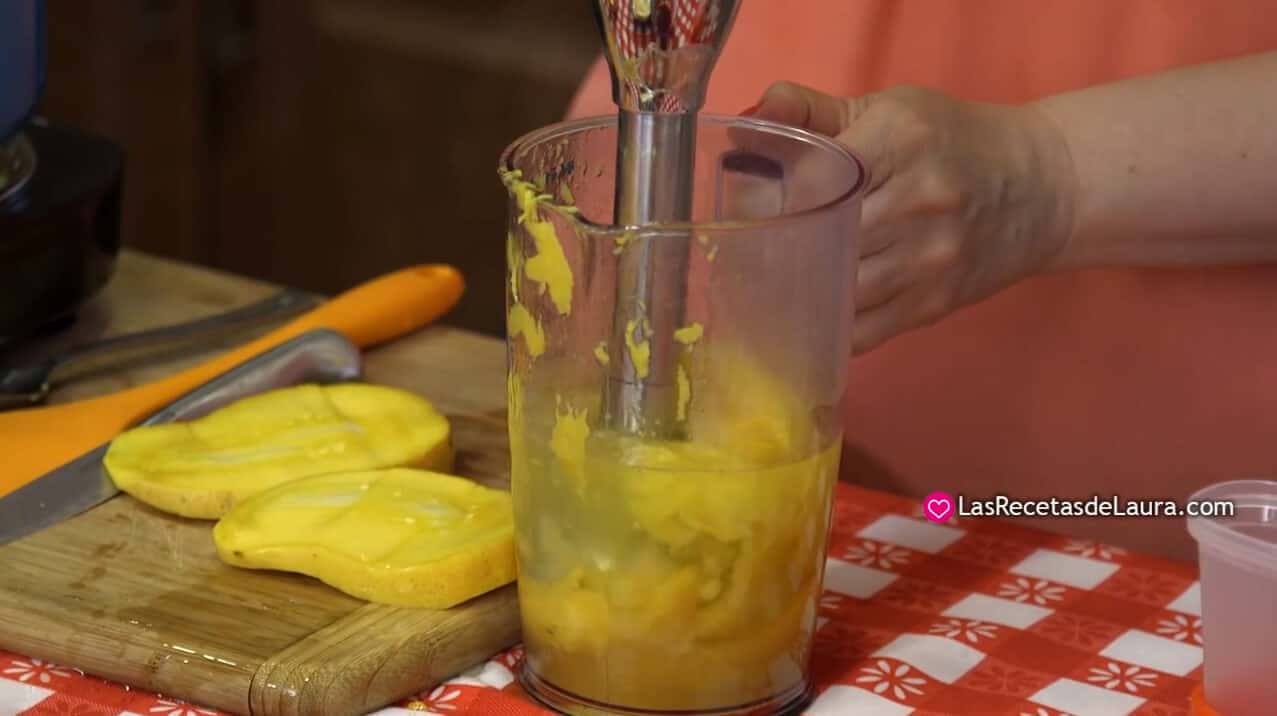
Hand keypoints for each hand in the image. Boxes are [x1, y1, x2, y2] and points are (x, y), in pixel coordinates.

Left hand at [747, 82, 1078, 353]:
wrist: (1041, 188)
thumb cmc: (953, 142)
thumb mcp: (891, 109)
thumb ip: (816, 112)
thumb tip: (751, 116)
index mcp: (902, 140)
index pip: (815, 177)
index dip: (771, 199)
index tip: (742, 210)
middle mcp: (919, 199)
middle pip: (823, 237)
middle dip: (778, 248)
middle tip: (744, 253)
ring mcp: (929, 257)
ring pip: (840, 290)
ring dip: (799, 294)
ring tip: (766, 287)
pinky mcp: (935, 303)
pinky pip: (864, 331)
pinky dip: (828, 329)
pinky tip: (807, 319)